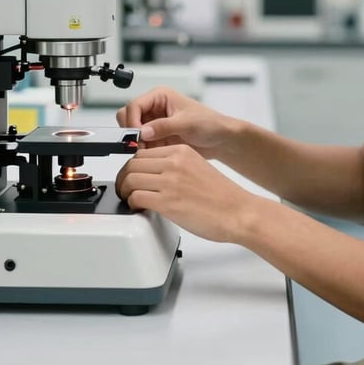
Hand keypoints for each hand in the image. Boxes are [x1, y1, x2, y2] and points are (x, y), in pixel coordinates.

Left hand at [115, 144, 256, 242]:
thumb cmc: (223, 196)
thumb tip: (154, 174)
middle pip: (132, 164)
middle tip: (125, 189)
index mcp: (181, 151)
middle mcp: (174, 163)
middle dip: (124, 178)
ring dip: (125, 191)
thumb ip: (175, 166)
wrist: (239, 212)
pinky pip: (136, 197)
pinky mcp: (167, 202)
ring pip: (130, 179)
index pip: (143, 152)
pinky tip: (139, 208)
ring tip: (129, 200)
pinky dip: (132, 204)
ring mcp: (170, 181)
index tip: (133, 176)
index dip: (133, 166)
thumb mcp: (197, 167)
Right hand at [116, 86, 239, 160]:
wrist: (221, 140)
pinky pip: (141, 144)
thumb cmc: (210, 123)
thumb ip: (163, 126)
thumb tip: (143, 132)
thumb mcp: (186, 123)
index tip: (137, 136)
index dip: (132, 121)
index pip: (134, 105)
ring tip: (149, 151)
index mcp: (160, 96)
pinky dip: (143, 150)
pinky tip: (153, 154)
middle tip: (140, 145)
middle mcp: (154, 108)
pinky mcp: (156, 138)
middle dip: (131, 131)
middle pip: (128, 117)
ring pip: (132, 132)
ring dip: (137, 143)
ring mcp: (154, 123)